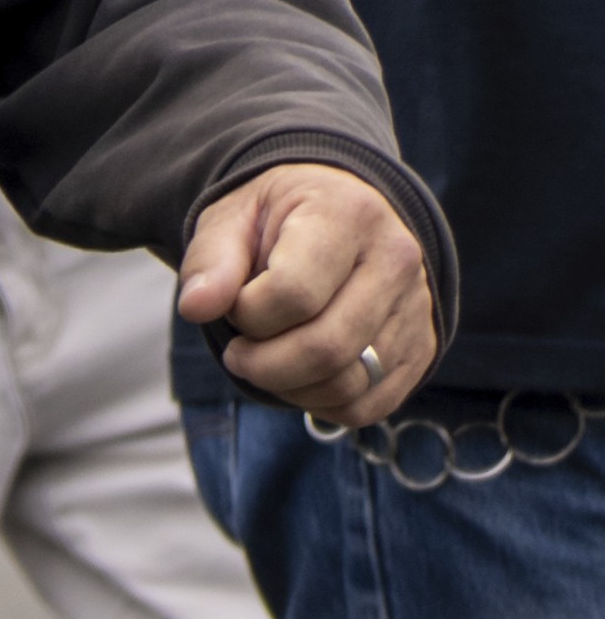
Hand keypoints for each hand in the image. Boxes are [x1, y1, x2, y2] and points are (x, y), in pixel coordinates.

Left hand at [182, 162, 437, 421]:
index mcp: (347, 215)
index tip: (229, 307)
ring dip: (291, 388)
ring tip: (265, 362)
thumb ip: (210, 260)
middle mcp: (396, 262)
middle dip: (264, 365)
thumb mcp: (232, 217)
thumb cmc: (277, 218)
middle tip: (237, 353)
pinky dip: (324, 405)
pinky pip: (372, 405)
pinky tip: (299, 378)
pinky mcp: (423, 348)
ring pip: (350, 384)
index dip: (247, 314)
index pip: (293, 293)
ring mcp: (417, 309)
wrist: (339, 213)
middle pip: (326, 348)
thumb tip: (195, 308)